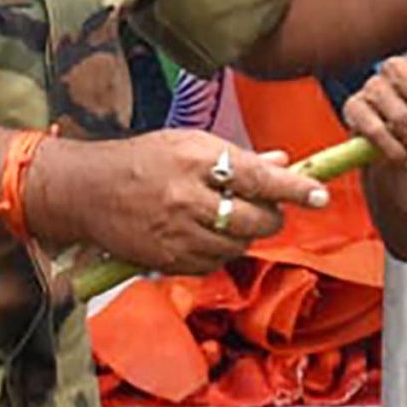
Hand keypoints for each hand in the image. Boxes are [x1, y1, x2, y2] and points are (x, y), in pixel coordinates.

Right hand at [26, 129, 325, 275]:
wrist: (86, 192)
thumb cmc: (144, 160)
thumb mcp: (190, 143)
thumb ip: (238, 156)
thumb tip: (283, 161)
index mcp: (196, 160)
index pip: (258, 177)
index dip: (294, 188)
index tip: (320, 195)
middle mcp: (188, 199)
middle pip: (255, 219)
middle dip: (272, 215)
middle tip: (268, 207)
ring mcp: (178, 234)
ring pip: (239, 244)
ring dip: (245, 233)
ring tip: (225, 215)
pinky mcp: (168, 261)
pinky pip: (215, 263)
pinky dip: (221, 251)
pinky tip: (205, 233)